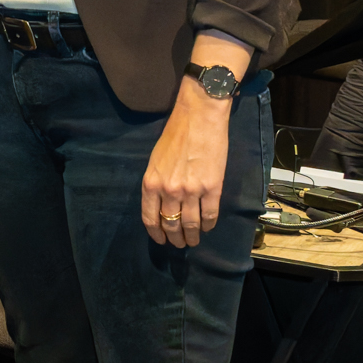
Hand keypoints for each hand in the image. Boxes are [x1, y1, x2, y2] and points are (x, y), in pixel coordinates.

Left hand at [141, 84, 233, 244]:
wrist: (199, 118)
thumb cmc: (176, 135)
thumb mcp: (155, 161)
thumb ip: (157, 184)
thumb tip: (162, 206)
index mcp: (151, 183)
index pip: (150, 219)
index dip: (156, 234)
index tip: (161, 240)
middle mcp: (169, 191)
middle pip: (170, 225)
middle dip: (175, 239)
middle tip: (180, 244)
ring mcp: (191, 191)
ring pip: (190, 224)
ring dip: (192, 236)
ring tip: (194, 240)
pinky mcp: (212, 188)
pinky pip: (210, 215)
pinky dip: (208, 225)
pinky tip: (208, 227)